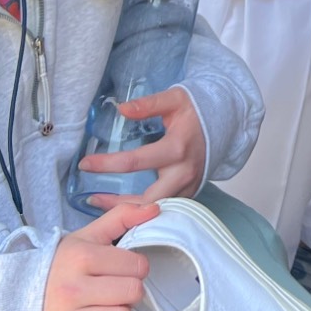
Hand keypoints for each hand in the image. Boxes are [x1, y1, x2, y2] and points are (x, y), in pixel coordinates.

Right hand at [39, 201, 155, 310]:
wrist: (17, 291)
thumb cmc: (62, 262)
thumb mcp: (88, 235)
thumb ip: (123, 217)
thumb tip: (155, 208)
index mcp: (81, 257)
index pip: (138, 266)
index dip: (136, 266)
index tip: (122, 268)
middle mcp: (71, 288)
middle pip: (133, 293)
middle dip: (129, 289)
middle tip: (114, 286)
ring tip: (103, 304)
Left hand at [79, 86, 207, 206]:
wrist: (225, 122)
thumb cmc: (197, 111)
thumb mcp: (174, 100)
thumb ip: (148, 104)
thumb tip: (121, 108)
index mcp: (176, 148)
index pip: (134, 162)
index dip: (106, 164)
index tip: (85, 164)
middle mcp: (183, 173)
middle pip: (146, 199)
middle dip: (117, 203)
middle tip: (91, 199)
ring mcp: (189, 186)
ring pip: (156, 210)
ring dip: (129, 211)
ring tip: (102, 204)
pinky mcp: (190, 193)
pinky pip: (165, 208)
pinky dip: (145, 211)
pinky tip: (126, 206)